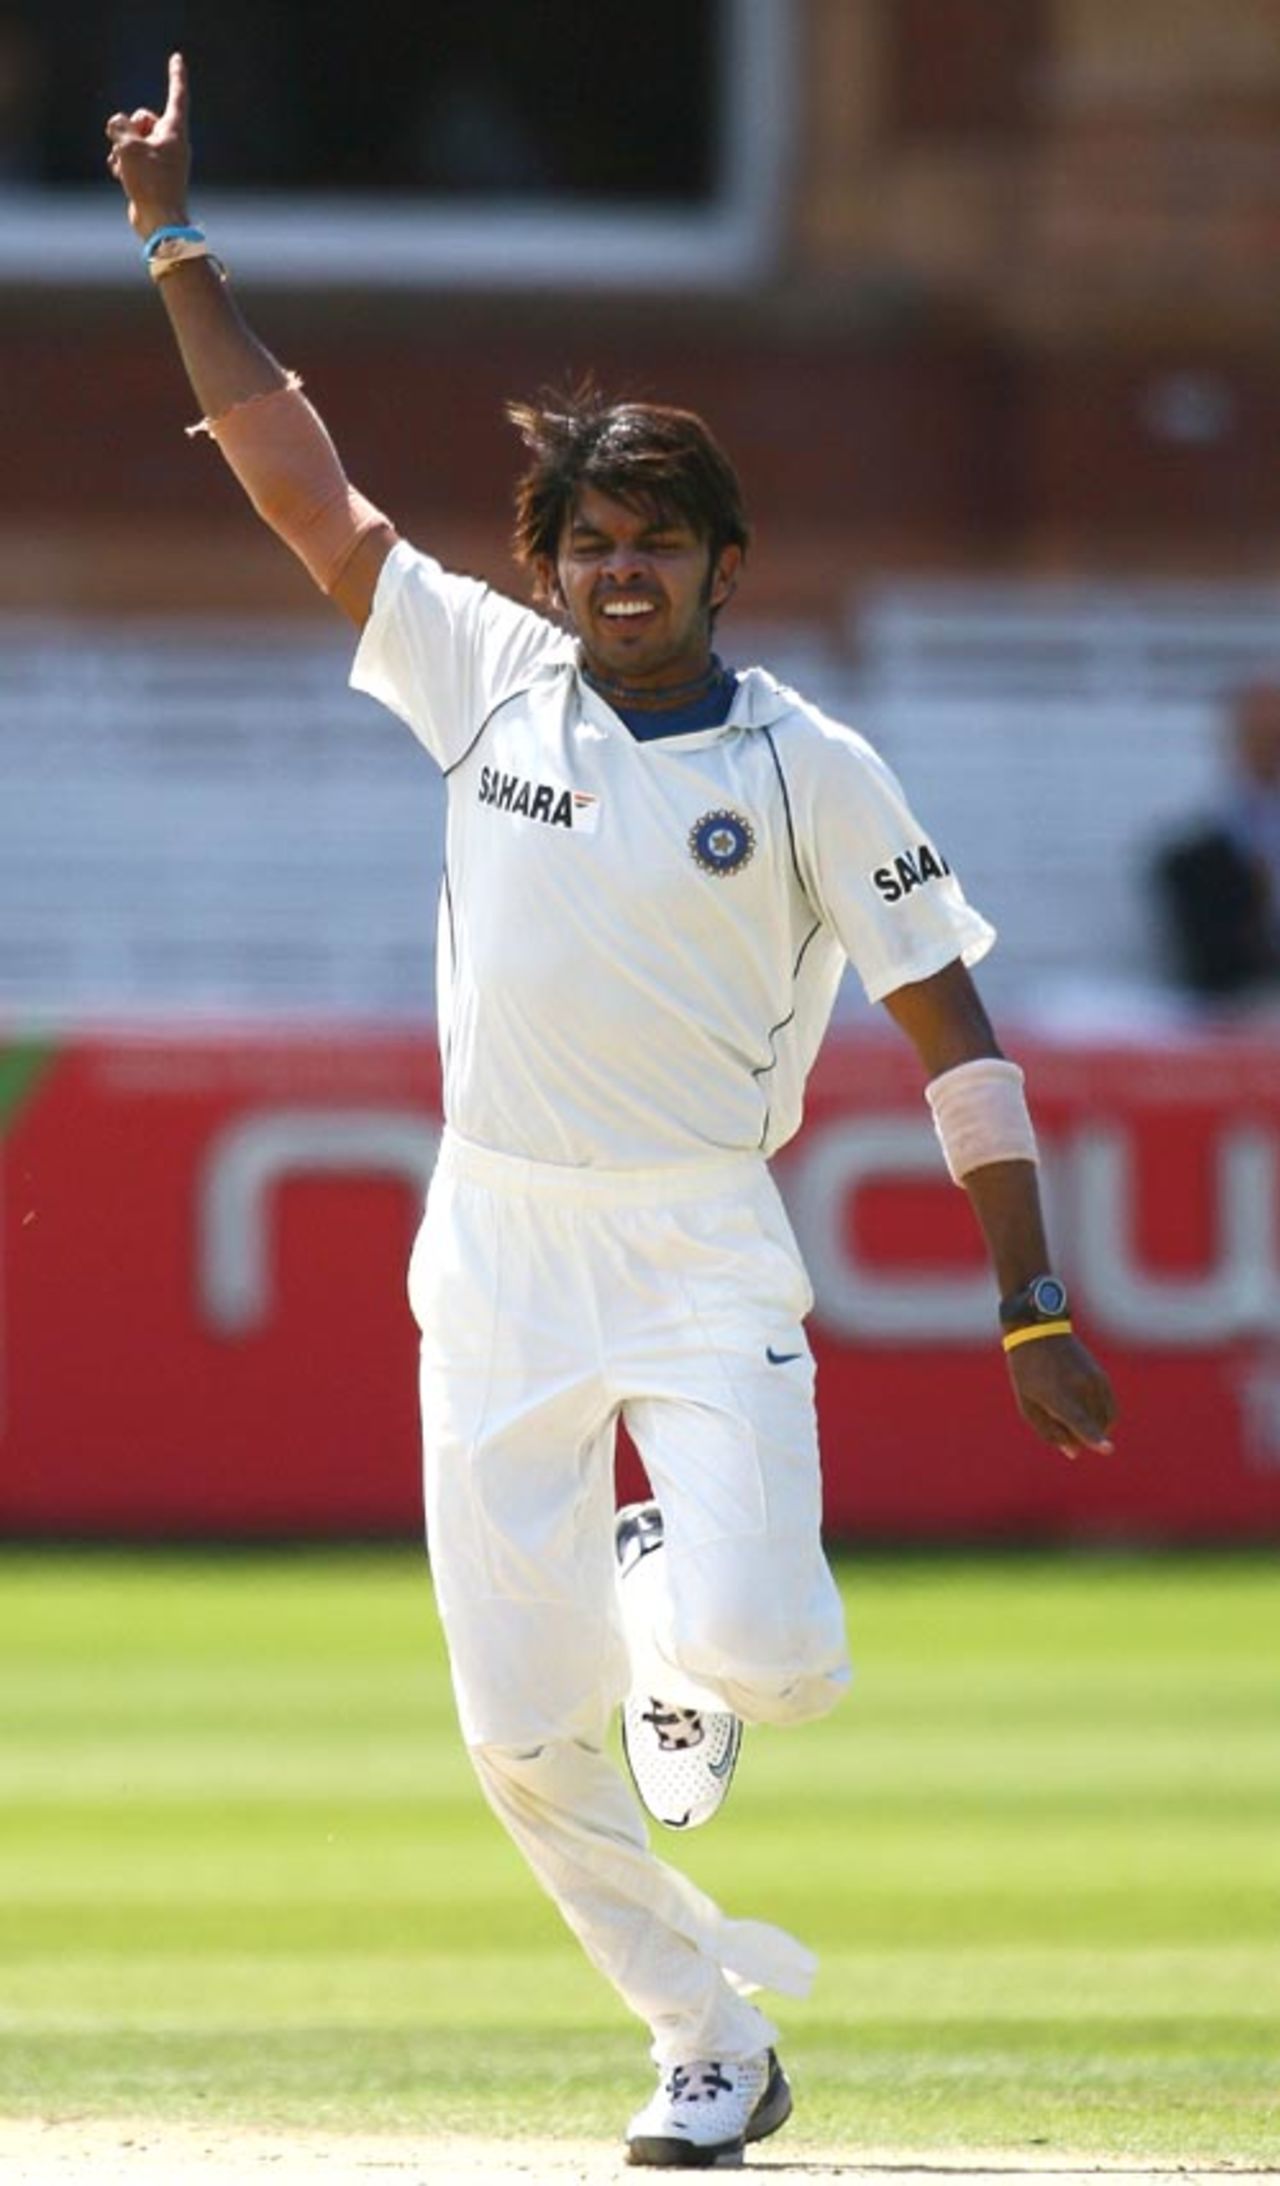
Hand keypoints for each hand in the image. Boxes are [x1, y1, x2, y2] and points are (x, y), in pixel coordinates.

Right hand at [105, 51, 190, 239]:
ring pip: (134, 139)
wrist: (159, 222)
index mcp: (175, 132)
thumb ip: (119, 126)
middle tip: (128, 146)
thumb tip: (117, 126)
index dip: (175, 75)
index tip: (177, 58)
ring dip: (121, 148)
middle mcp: (172, 143)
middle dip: (129, 127)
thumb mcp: (128, 146)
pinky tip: (118, 174)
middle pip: (144, 118)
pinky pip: (132, 157)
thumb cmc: (150, 183)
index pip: (177, 95)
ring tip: (122, 165)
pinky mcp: (152, 174)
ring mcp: (162, 159)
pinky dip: (123, 162)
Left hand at [1006, 1333, 1115, 1459]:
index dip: (1093, 1438)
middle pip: (1092, 1428)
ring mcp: (1094, 1381)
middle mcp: (1079, 1387)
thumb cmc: (1027, 1373)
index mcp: (1056, 1394)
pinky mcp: (1102, 1378)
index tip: (1108, 1450)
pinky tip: (1088, 1417)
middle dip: (1080, 1438)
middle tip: (1061, 1426)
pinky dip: (1103, 1421)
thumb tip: (1075, 1453)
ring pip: (1105, 1422)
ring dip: (1093, 1430)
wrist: (1039, 1332)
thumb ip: (1050, 1432)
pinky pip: (1111, 1411)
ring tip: (1071, 1417)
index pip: (1079, 1421)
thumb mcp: (1028, 1405)